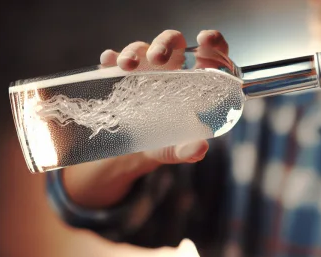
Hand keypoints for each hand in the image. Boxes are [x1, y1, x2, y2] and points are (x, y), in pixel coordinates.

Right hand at [63, 29, 229, 208]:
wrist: (133, 150)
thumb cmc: (166, 142)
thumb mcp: (177, 148)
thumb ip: (188, 150)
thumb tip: (199, 149)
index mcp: (195, 79)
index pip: (210, 51)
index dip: (212, 41)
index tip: (205, 40)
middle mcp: (171, 67)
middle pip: (172, 42)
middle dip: (165, 43)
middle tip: (157, 59)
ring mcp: (145, 68)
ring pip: (142, 48)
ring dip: (134, 51)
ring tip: (127, 66)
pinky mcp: (120, 74)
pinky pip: (115, 60)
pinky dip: (111, 58)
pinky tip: (108, 62)